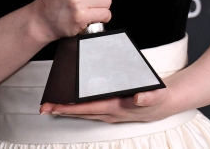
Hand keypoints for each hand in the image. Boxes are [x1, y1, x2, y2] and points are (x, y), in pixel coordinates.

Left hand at [39, 83, 178, 122]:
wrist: (165, 103)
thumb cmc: (157, 97)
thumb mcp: (156, 95)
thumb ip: (148, 97)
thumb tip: (137, 98)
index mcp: (116, 107)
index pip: (88, 108)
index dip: (70, 108)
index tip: (55, 107)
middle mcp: (110, 113)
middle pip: (81, 112)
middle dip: (62, 110)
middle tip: (44, 107)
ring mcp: (110, 113)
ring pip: (84, 113)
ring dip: (67, 110)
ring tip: (52, 106)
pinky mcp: (111, 110)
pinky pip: (90, 110)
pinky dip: (78, 108)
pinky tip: (69, 104)